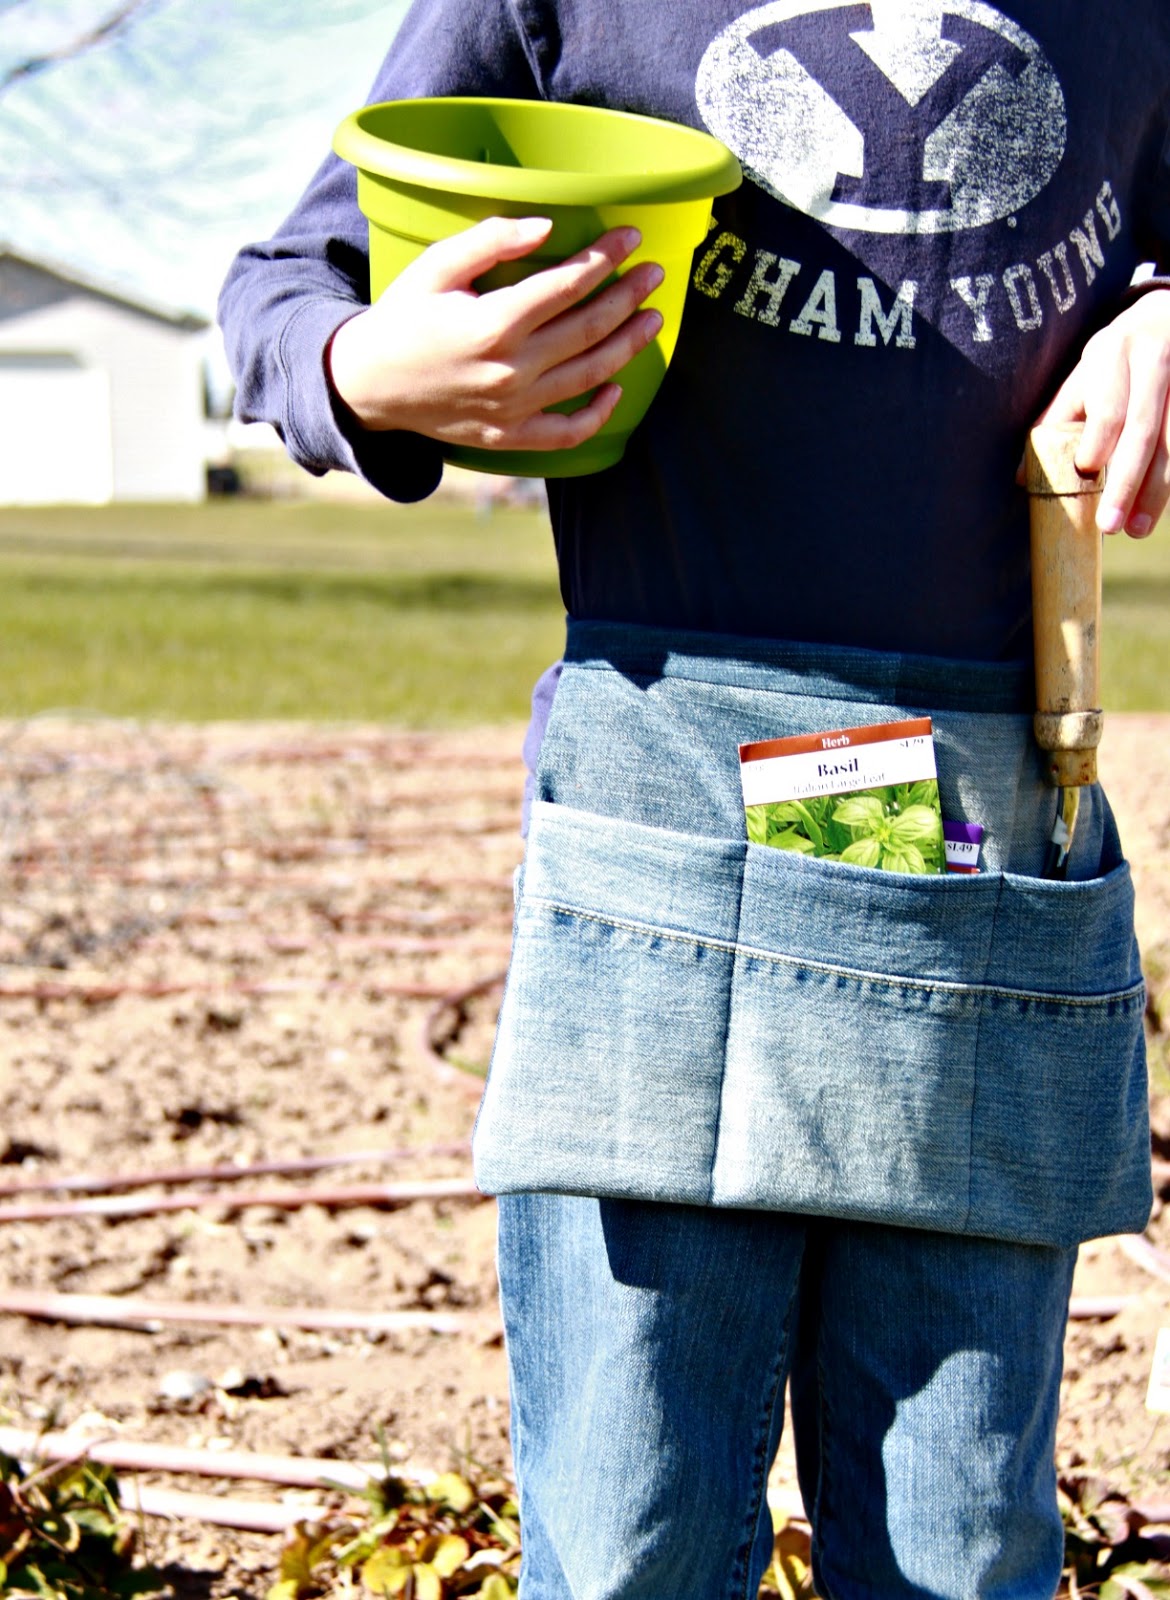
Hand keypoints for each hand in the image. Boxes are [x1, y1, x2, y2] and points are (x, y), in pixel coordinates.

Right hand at [327, 216, 663, 454]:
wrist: (368, 386)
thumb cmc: (402, 317)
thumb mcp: (435, 266)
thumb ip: (491, 242)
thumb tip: (547, 227)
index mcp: (493, 323)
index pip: (568, 285)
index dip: (606, 258)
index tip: (632, 237)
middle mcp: (511, 369)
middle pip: (588, 329)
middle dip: (629, 297)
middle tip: (655, 274)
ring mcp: (513, 408)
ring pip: (588, 376)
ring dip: (628, 347)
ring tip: (653, 320)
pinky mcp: (509, 436)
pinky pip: (566, 433)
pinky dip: (597, 414)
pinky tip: (617, 389)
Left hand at [1039, 286, 1169, 535]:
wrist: (1167, 315)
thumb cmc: (1113, 360)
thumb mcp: (1082, 376)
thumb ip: (1055, 419)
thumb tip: (1020, 479)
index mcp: (1112, 355)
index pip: (1108, 407)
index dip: (1098, 442)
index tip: (1087, 471)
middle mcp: (1153, 363)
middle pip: (1142, 431)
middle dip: (1125, 482)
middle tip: (1110, 526)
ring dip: (1156, 492)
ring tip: (1137, 529)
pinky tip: (1159, 507)